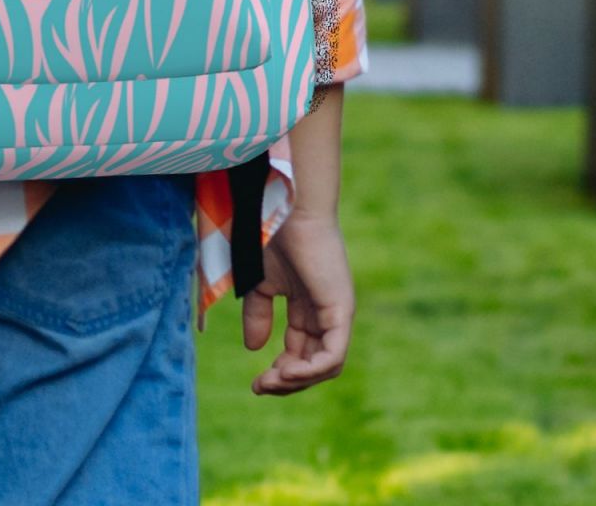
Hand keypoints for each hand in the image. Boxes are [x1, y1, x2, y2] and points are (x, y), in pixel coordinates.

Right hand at [241, 210, 353, 395]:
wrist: (286, 209)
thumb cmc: (272, 236)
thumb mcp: (259, 284)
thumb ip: (258, 314)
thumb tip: (254, 349)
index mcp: (309, 308)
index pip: (300, 352)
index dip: (280, 372)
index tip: (256, 383)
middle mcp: (327, 314)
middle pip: (314, 365)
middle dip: (287, 382)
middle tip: (261, 387)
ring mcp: (337, 313)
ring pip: (326, 366)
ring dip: (298, 380)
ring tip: (271, 380)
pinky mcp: (342, 311)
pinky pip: (334, 355)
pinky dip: (312, 369)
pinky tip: (287, 372)